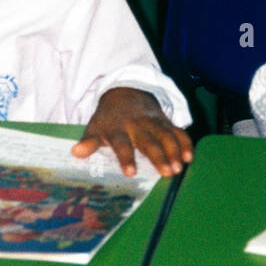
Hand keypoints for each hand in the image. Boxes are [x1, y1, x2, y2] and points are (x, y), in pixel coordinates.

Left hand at [72, 87, 192, 176]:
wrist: (124, 92)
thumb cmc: (108, 118)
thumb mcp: (95, 127)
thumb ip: (89, 142)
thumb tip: (76, 153)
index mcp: (118, 129)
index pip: (122, 144)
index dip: (126, 158)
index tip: (131, 172)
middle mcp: (137, 125)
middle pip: (149, 141)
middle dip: (159, 156)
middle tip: (167, 173)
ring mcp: (153, 122)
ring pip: (165, 136)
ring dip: (174, 151)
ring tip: (179, 167)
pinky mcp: (165, 121)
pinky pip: (177, 131)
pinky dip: (185, 142)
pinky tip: (190, 156)